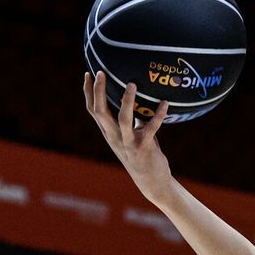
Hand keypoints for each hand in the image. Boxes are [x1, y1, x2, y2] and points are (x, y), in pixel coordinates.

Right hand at [82, 71, 172, 200]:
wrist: (151, 182)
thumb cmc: (143, 153)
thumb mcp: (133, 134)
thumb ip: (133, 118)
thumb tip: (136, 97)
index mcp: (109, 133)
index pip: (93, 110)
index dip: (89, 92)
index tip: (89, 73)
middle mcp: (114, 137)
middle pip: (100, 112)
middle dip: (99, 91)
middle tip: (101, 72)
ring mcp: (128, 143)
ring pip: (122, 119)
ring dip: (127, 101)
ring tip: (131, 84)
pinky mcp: (144, 148)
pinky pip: (151, 128)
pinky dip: (159, 115)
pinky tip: (165, 103)